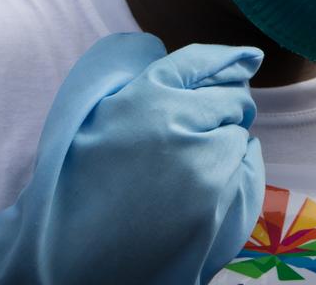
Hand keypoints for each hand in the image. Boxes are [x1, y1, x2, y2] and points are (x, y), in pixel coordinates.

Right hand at [0, 33, 264, 284]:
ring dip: (224, 145)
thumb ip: (143, 80)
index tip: (248, 58)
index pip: (203, 62)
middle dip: (221, 110)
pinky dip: (235, 175)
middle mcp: (181, 128)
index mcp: (146, 98)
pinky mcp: (220, 211)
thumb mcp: (96, 112)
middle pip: (233, 99)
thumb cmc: (76, 183)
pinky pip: (248, 173)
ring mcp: (205, 172)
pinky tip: (202, 190)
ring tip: (185, 169)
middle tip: (192, 133)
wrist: (66, 260)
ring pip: (241, 137)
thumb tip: (188, 54)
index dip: (229, 59)